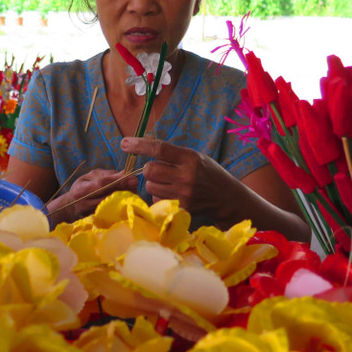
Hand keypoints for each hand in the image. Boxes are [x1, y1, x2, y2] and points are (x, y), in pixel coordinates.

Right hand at [47, 168, 138, 223]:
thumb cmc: (81, 189)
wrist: (70, 207)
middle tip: (134, 180)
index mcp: (80, 190)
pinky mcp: (98, 218)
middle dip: (122, 187)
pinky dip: (121, 202)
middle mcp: (85, 203)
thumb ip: (104, 175)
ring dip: (123, 195)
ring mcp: (92, 212)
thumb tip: (123, 173)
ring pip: (111, 203)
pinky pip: (112, 210)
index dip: (115, 180)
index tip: (128, 174)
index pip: (100, 184)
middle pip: (107, 195)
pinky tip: (128, 196)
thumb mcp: (88, 178)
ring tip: (133, 187)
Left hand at [121, 136, 238, 219]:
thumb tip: (143, 143)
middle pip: (149, 170)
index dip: (139, 145)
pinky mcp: (181, 208)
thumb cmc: (208, 173)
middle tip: (159, 169)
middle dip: (149, 168)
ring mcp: (183, 194)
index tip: (124, 143)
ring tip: (169, 182)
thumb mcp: (194, 157)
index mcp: (190, 158)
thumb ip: (172, 153)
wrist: (227, 198)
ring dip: (154, 183)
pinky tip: (173, 193)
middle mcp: (186, 176)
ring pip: (150, 186)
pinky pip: (157, 199)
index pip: (159, 149)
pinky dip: (160, 195)